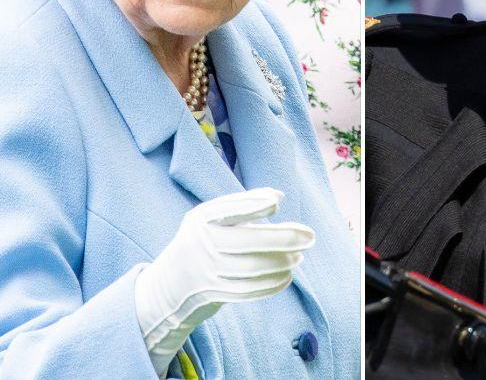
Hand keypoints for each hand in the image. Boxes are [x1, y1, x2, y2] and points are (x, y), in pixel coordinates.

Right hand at [134, 188, 314, 376]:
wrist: (171, 283)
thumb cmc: (204, 239)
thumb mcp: (213, 217)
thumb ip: (245, 205)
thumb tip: (279, 196)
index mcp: (201, 218)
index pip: (229, 209)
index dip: (255, 204)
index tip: (278, 203)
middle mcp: (201, 243)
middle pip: (247, 241)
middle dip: (283, 238)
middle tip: (310, 237)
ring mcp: (207, 271)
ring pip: (251, 268)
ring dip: (282, 262)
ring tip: (299, 257)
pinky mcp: (214, 293)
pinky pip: (249, 290)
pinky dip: (272, 284)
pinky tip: (287, 276)